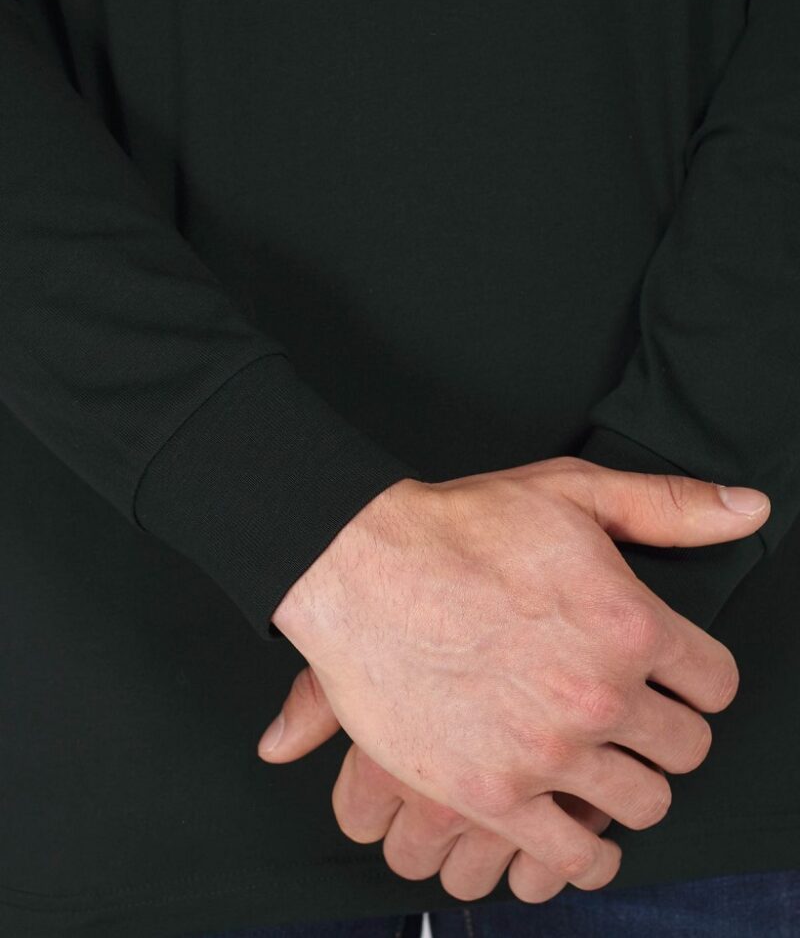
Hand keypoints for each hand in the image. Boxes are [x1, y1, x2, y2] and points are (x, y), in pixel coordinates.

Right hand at [271, 456, 768, 889]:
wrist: (360, 567)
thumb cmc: (463, 526)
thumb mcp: (571, 491)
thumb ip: (667, 505)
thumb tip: (749, 509)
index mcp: (630, 623)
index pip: (715, 684)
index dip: (695, 680)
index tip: (668, 680)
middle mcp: (599, 694)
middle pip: (687, 750)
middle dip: (666, 734)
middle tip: (629, 719)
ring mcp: (547, 751)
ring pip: (643, 803)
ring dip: (631, 786)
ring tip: (601, 764)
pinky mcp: (492, 794)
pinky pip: (575, 858)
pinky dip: (589, 853)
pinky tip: (579, 829)